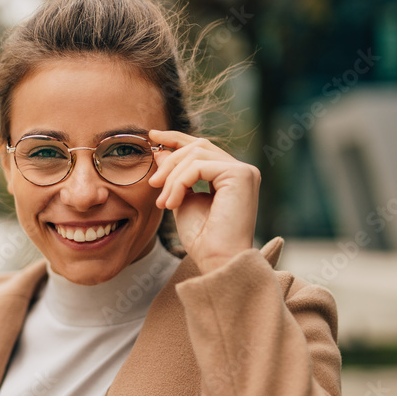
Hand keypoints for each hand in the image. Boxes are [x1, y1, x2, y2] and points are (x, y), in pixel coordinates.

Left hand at [147, 130, 260, 273]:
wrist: (217, 260)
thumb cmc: (202, 238)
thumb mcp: (181, 200)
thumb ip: (174, 176)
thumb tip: (161, 151)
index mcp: (229, 175)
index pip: (201, 148)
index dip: (176, 138)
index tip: (152, 136)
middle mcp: (241, 170)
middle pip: (197, 146)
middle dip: (170, 159)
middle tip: (152, 183)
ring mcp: (244, 171)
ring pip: (195, 155)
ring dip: (172, 177)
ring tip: (163, 203)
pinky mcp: (241, 174)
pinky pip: (199, 166)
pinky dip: (179, 183)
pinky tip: (172, 203)